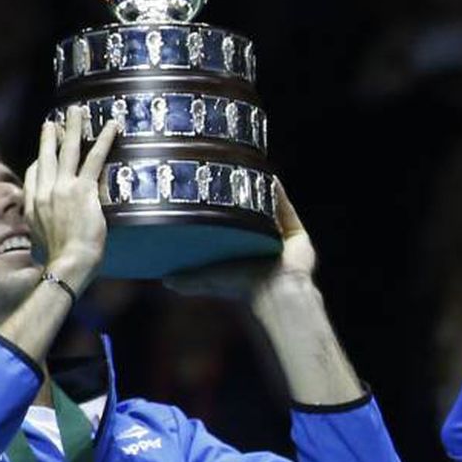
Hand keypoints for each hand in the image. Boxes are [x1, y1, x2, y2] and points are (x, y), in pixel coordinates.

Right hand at [24, 108, 118, 293]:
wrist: (67, 263)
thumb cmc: (59, 258)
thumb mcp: (40, 238)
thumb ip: (41, 223)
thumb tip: (47, 222)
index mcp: (33, 203)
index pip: (34, 173)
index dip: (39, 159)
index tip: (43, 150)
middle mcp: (44, 191)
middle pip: (47, 156)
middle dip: (52, 135)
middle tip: (56, 119)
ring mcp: (63, 188)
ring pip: (68, 150)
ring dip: (74, 127)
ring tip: (78, 110)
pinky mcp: (83, 190)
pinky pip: (95, 159)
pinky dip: (104, 140)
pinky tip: (112, 126)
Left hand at [163, 182, 316, 301]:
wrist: (273, 290)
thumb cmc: (241, 286)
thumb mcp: (209, 280)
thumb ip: (190, 281)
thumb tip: (165, 280)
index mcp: (243, 253)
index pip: (232, 230)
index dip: (223, 214)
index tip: (211, 195)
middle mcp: (262, 244)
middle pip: (252, 217)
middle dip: (244, 201)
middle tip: (230, 178)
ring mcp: (280, 237)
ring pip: (270, 210)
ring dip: (262, 193)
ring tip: (250, 171)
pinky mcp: (295, 232)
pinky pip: (287, 208)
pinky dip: (279, 193)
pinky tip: (270, 177)